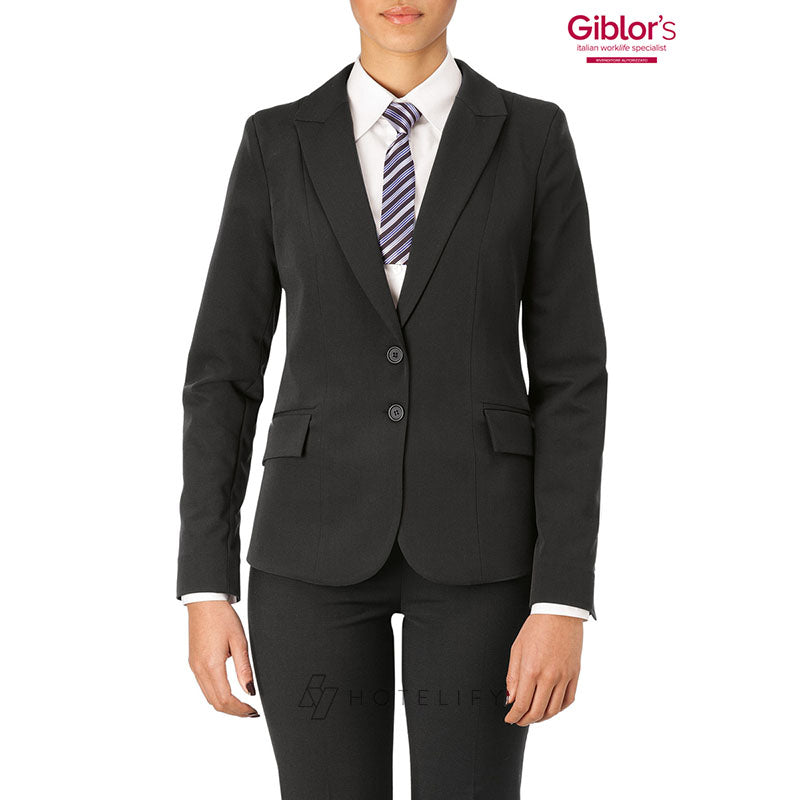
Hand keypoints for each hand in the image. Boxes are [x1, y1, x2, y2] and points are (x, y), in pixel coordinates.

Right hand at [187, 601, 259, 717]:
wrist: (204, 603)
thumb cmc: (221, 617)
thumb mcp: (239, 641)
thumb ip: (244, 669)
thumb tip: (249, 690)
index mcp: (211, 665)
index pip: (225, 699)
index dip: (240, 710)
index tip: (252, 711)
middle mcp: (199, 669)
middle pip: (215, 703)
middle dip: (233, 711)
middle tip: (249, 711)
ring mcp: (194, 667)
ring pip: (208, 697)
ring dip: (224, 705)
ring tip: (241, 704)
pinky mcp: (193, 663)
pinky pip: (204, 687)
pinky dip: (216, 695)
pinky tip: (228, 692)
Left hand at [504, 614, 582, 724]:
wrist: (558, 613)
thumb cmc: (536, 628)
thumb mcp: (517, 649)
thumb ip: (513, 677)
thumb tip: (511, 699)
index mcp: (531, 670)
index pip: (522, 704)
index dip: (514, 716)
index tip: (509, 718)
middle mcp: (549, 677)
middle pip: (537, 711)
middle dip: (526, 720)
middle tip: (519, 720)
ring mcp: (564, 677)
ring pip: (554, 709)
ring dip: (542, 718)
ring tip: (533, 717)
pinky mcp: (575, 674)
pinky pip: (568, 700)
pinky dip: (559, 709)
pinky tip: (550, 707)